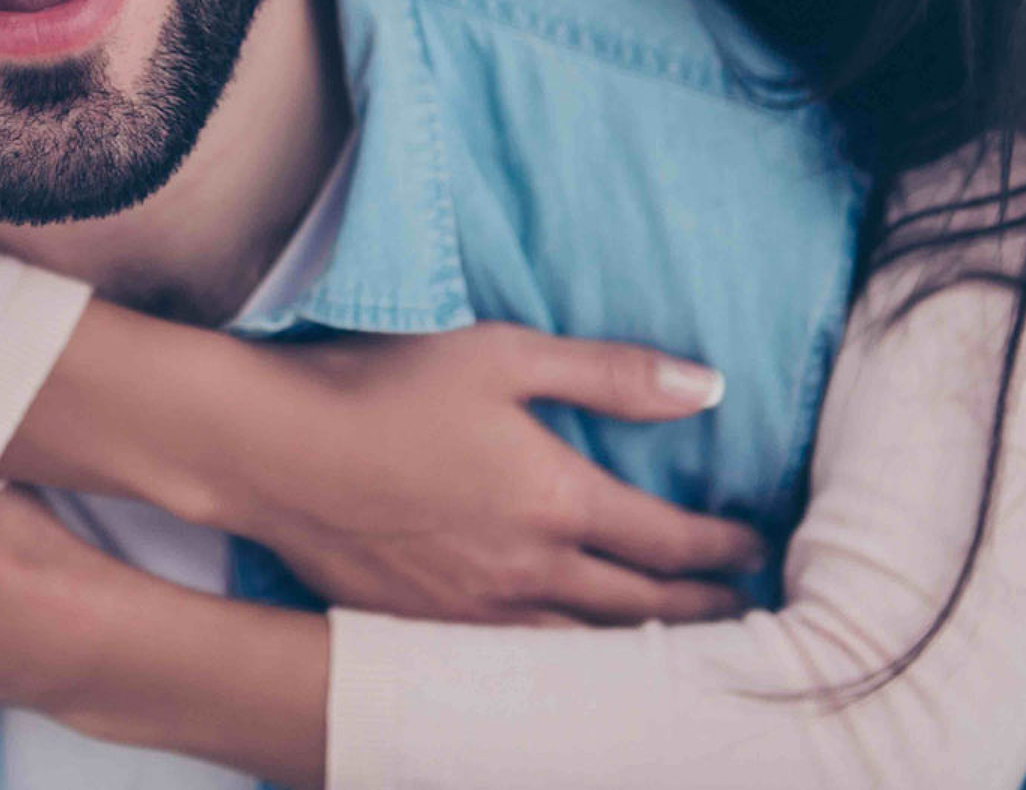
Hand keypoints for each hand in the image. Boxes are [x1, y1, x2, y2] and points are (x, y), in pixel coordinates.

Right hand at [24, 313, 766, 625]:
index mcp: (557, 501)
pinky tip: (571, 663)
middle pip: (641, 610)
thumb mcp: (501, 353)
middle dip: (701, 610)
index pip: (668, 542)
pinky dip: (566, 672)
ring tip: (676, 650)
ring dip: (640, 652)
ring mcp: (474, 615)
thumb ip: (609, 373)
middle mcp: (528, 573)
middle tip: (740, 610)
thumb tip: (708, 389)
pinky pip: (517, 670)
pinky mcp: (424, 633)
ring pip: (584, 654)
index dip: (723, 547)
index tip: (755, 547)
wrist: (270, 450)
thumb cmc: (383, 385)